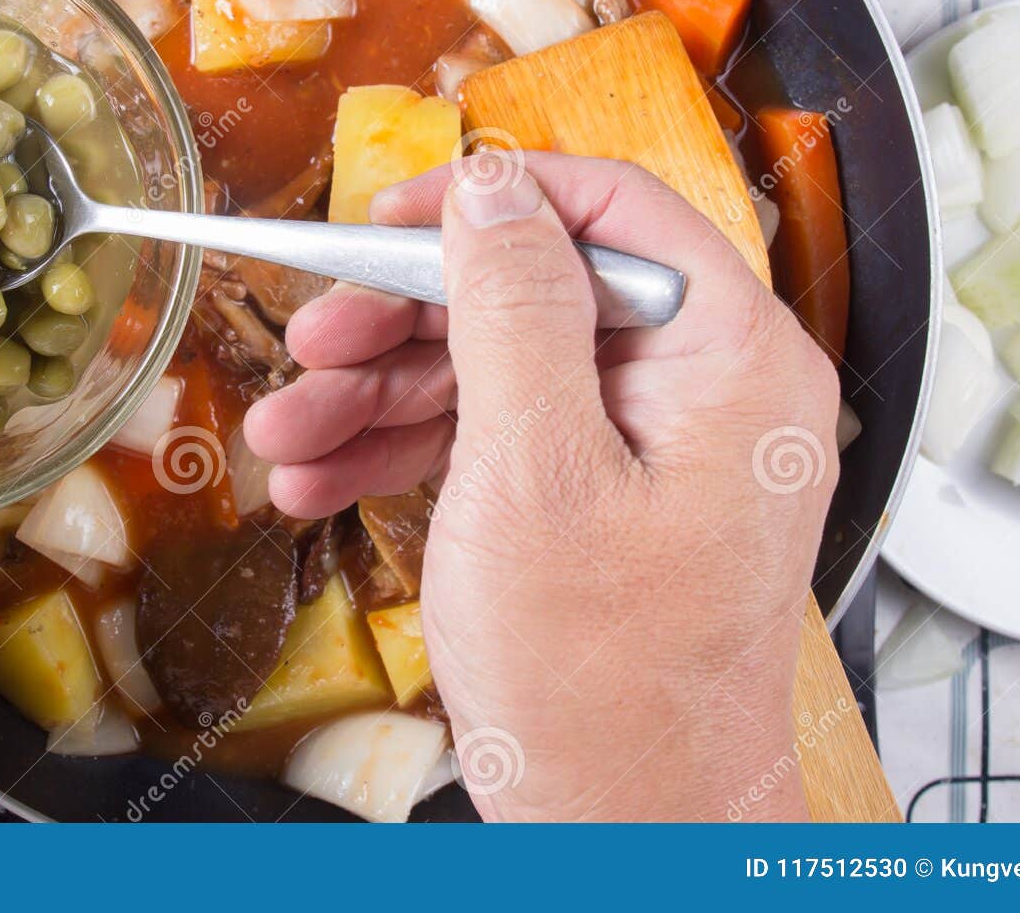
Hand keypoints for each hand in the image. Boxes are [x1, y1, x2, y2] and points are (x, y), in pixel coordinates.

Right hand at [244, 152, 839, 820]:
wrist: (625, 832)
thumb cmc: (605, 685)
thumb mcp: (535, 472)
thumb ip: (514, 309)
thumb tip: (492, 189)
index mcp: (731, 358)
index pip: (611, 211)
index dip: (488, 203)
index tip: (386, 219)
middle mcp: (706, 389)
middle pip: (539, 291)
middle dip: (406, 320)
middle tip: (311, 343)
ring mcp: (655, 446)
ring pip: (505, 367)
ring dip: (384, 394)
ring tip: (288, 433)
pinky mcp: (606, 497)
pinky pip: (506, 437)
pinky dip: (414, 450)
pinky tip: (326, 476)